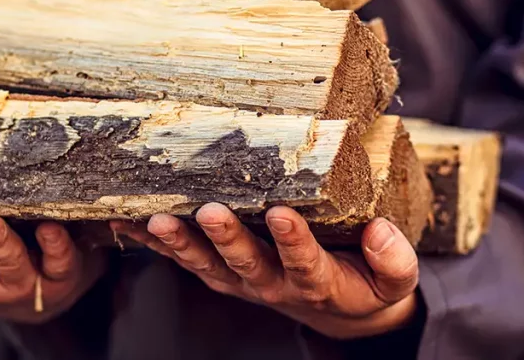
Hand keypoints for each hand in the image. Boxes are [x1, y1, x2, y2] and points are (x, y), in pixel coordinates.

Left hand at [111, 203, 418, 338]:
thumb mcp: (393, 282)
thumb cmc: (367, 287)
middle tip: (211, 211)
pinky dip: (157, 244)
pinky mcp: (220, 272)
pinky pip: (185, 260)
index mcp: (316, 283)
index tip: (282, 214)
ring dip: (181, 243)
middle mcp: (271, 284)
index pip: (304, 263)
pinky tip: (129, 221)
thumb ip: (393, 262)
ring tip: (157, 221)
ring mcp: (240, 280)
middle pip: (245, 263)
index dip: (293, 241)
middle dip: (226, 237)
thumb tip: (382, 233)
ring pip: (206, 264)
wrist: (341, 311)